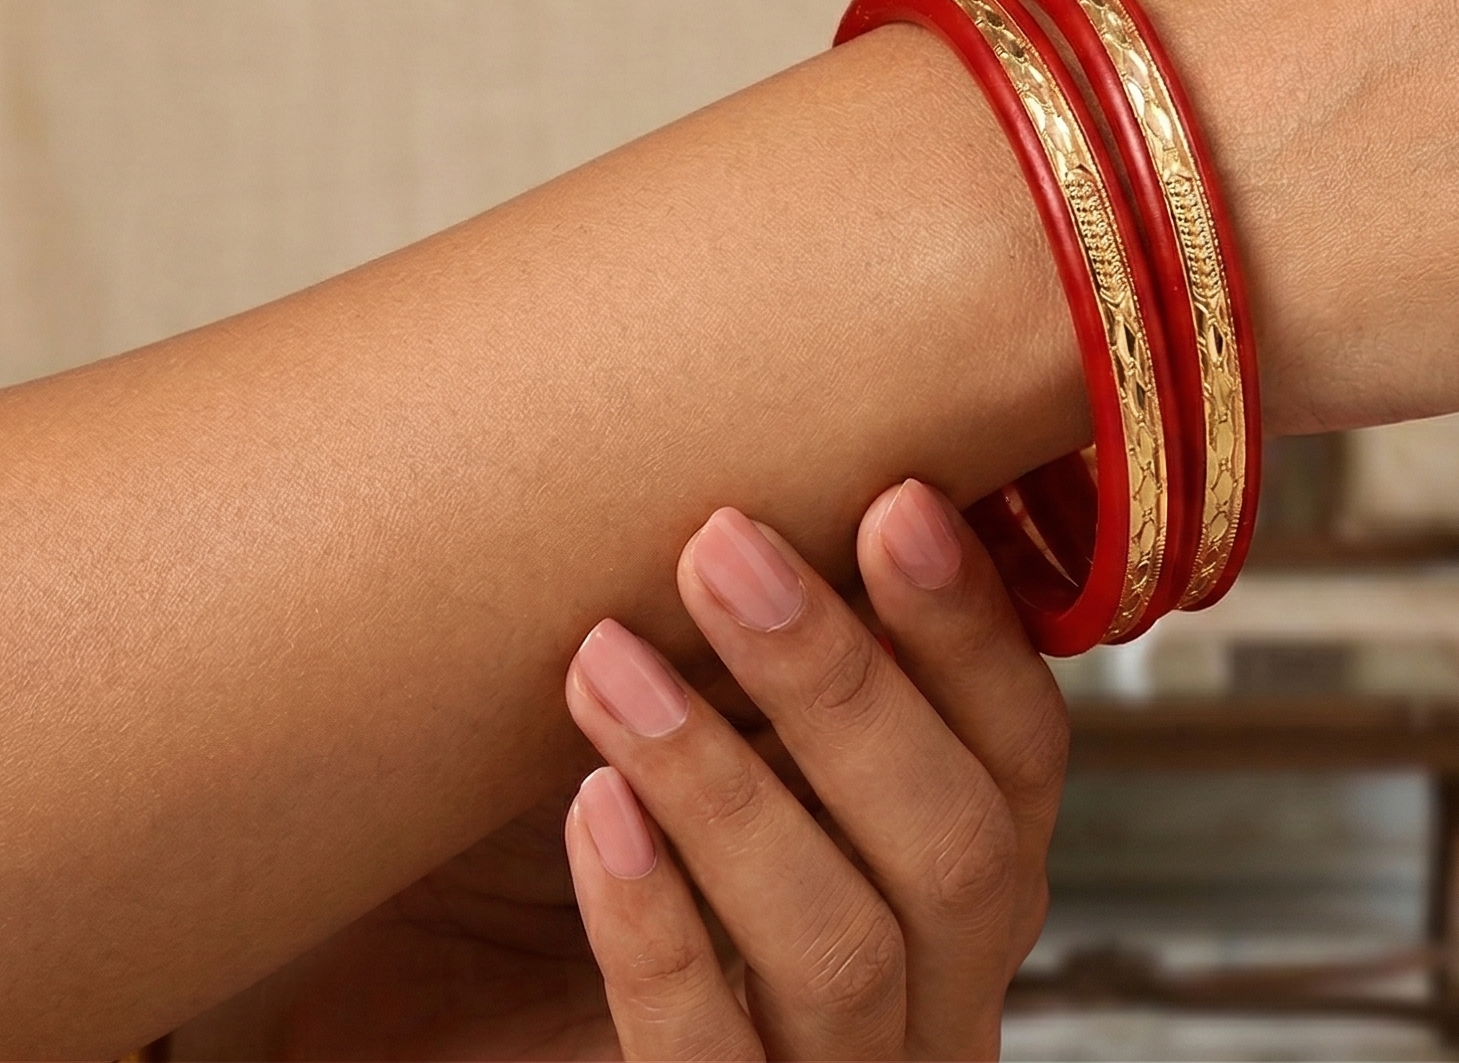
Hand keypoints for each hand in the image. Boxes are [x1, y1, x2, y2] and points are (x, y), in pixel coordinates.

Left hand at [564, 482, 1066, 1059]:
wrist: (432, 1018)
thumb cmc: (561, 862)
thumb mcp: (700, 731)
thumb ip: (767, 653)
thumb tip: (801, 456)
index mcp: (965, 877)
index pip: (1026, 755)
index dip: (972, 629)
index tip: (889, 499)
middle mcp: (938, 994)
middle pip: (962, 851)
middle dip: (847, 687)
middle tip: (721, 549)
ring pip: (843, 948)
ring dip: (726, 789)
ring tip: (607, 664)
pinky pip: (707, 1058)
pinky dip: (655, 926)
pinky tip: (594, 812)